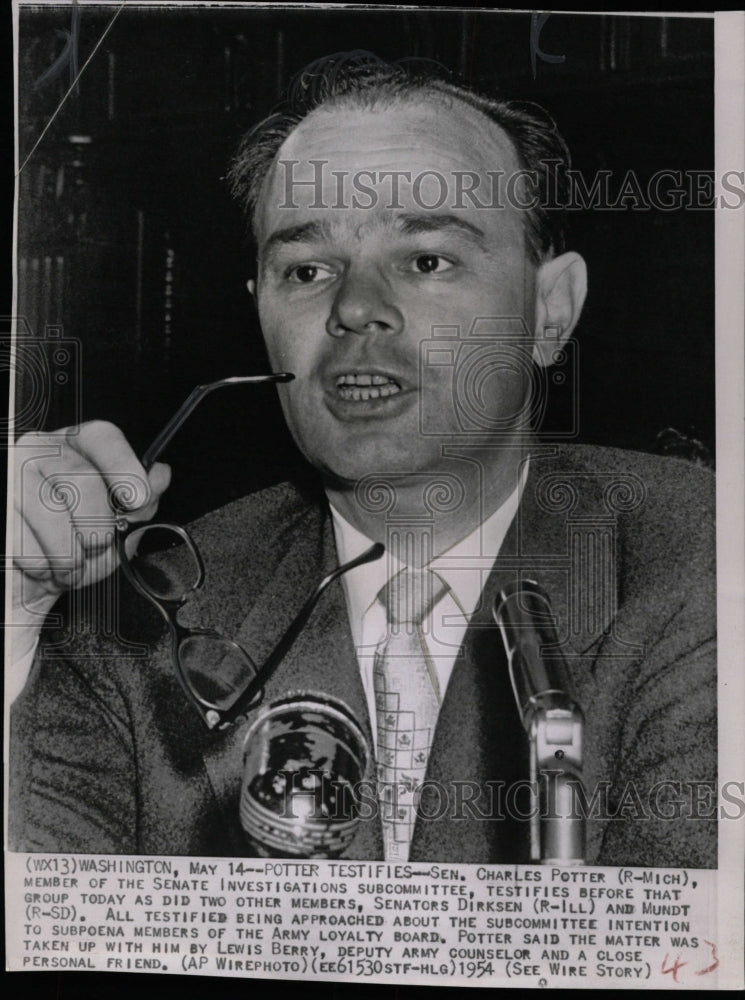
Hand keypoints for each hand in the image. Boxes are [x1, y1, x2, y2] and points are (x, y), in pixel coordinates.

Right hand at [11, 420, 170, 666]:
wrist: (28, 585)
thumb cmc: (69, 549)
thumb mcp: (112, 528)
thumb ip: (138, 502)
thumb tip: (159, 474)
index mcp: (72, 449)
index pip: (101, 437)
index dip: (123, 465)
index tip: (137, 498)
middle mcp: (36, 451)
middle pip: (82, 479)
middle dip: (97, 525)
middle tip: (92, 545)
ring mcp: (10, 478)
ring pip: (52, 512)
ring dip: (69, 554)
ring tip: (67, 564)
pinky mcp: (0, 510)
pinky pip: (25, 541)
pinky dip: (42, 566)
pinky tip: (41, 566)